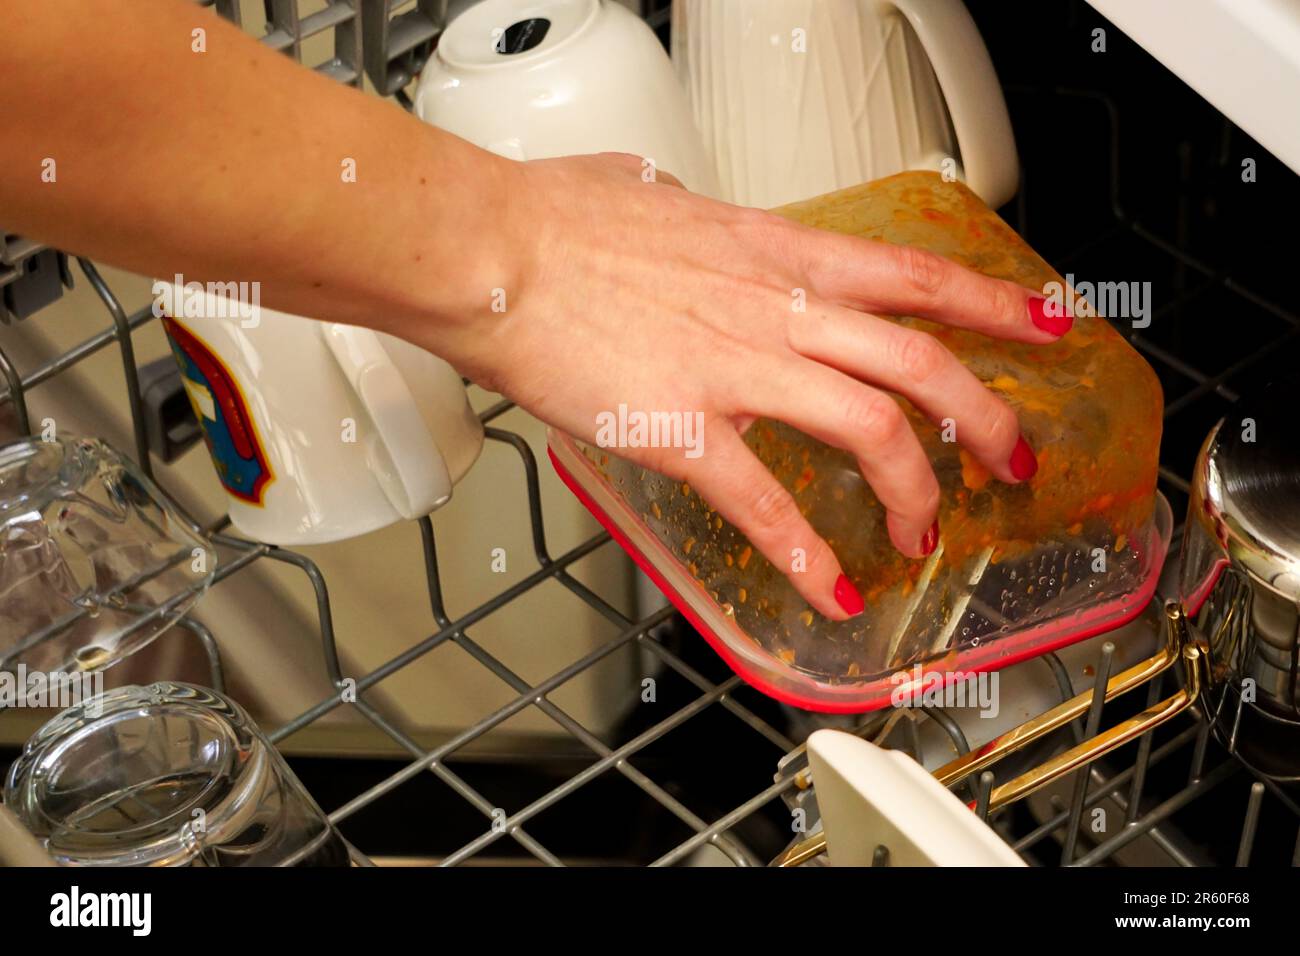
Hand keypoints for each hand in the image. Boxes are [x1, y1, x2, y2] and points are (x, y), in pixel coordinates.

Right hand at [436, 153, 1068, 620]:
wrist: (492, 249)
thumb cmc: (556, 219)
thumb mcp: (654, 198)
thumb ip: (692, 219)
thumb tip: (678, 207)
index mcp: (772, 252)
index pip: (911, 273)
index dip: (989, 303)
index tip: (1040, 323)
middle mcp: (774, 307)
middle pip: (921, 361)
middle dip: (986, 417)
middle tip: (1012, 458)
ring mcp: (735, 368)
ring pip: (871, 427)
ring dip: (915, 488)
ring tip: (925, 531)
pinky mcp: (681, 426)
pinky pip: (763, 500)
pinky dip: (804, 554)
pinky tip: (827, 587)